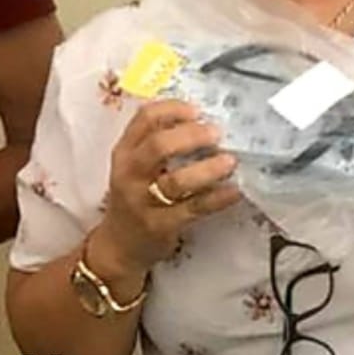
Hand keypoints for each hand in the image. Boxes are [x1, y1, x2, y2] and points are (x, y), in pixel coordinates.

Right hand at [90, 99, 239, 276]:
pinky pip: (193, 208)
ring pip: (176, 181)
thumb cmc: (136, 197)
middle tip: (216, 133)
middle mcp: (130, 174)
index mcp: (125, 152)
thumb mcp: (136, 166)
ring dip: (208, 168)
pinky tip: (234, 190)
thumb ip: (157, 142)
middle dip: (192, 135)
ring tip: (229, 161)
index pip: (144, 118)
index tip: (197, 110)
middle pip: (159, 145)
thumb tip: (202, 120)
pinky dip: (217, 198)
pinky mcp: (160, 226)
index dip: (173, 109)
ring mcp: (143, 201)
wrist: (119, 245)